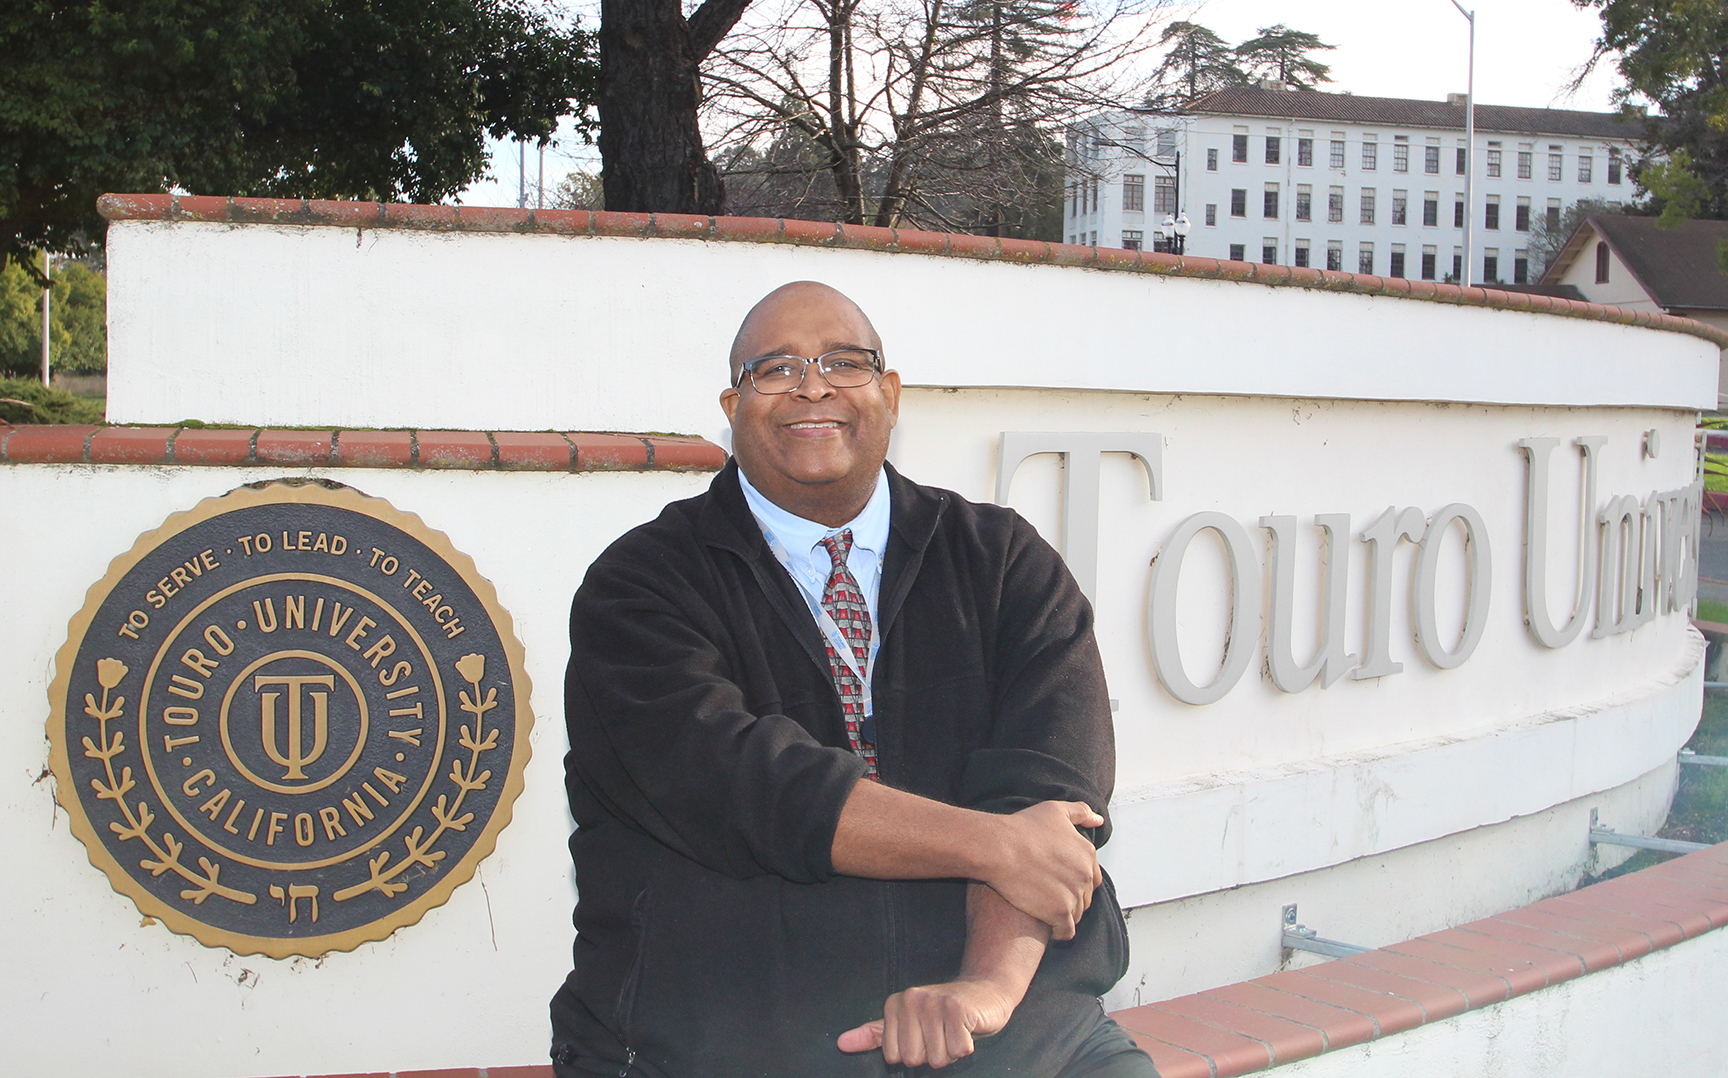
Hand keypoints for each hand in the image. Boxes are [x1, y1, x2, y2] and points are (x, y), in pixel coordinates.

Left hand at [837, 978, 1018, 1068]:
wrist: (985, 991)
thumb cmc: (946, 1013)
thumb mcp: (906, 1021)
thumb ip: (875, 1034)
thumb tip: (841, 1044)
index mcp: (894, 1005)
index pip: (894, 1057)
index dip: (915, 1053)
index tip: (927, 1035)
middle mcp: (910, 999)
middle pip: (914, 1058)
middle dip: (933, 1054)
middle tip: (943, 1033)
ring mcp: (934, 1002)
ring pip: (937, 1058)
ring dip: (951, 1051)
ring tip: (955, 1030)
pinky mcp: (957, 1009)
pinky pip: (958, 1050)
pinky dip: (967, 1046)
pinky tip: (967, 1028)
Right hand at [982, 800, 1103, 939]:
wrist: (999, 848)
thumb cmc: (1021, 828)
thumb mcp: (1054, 810)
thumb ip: (1080, 812)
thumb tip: (1098, 820)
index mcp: (1087, 853)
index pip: (1091, 877)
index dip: (1074, 880)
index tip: (1057, 881)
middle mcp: (1085, 874)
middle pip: (1084, 897)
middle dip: (1070, 899)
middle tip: (1048, 897)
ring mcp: (1074, 895)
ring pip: (1076, 915)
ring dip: (1064, 915)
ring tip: (1044, 911)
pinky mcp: (1059, 913)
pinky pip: (1067, 931)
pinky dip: (1059, 932)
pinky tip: (1046, 927)